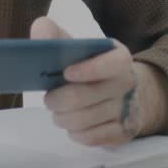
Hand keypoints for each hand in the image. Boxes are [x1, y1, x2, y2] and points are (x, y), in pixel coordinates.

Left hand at [33, 17, 167, 147]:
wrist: (127, 94)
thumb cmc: (93, 67)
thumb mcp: (80, 47)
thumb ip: (56, 35)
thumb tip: (39, 30)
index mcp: (119, 57)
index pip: (112, 63)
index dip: (89, 69)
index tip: (66, 73)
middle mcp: (128, 83)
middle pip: (84, 97)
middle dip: (57, 100)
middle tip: (48, 99)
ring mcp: (128, 110)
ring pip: (83, 121)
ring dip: (62, 118)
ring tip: (59, 112)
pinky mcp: (123, 133)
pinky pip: (90, 138)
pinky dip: (75, 133)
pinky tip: (75, 125)